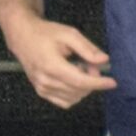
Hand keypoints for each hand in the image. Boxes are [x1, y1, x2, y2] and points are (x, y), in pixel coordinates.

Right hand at [1, 14, 115, 108]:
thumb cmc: (45, 33)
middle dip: (92, 81)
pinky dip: (75, 94)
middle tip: (92, 65)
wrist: (23, 37)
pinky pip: (64, 102)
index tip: (113, 82)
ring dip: (84, 87)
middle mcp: (45, 80)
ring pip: (73, 98)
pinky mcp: (41, 92)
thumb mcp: (69, 34)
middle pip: (78, 90)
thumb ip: (87, 48)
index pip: (80, 81)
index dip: (98, 83)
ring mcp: (42, 88)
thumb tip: (104, 60)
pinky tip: (74, 80)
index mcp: (51, 65)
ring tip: (80, 69)